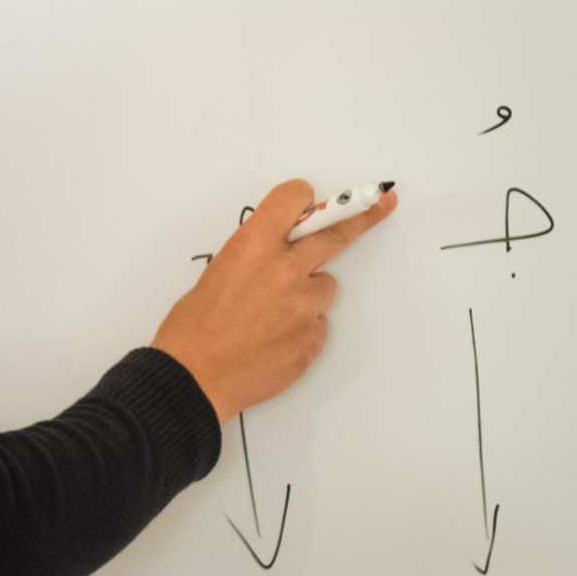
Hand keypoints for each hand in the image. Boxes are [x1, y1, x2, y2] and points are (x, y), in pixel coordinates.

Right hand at [151, 178, 397, 421]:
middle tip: (382, 204)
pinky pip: (317, 323)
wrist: (195, 377)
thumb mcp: (218, 270)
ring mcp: (303, 305)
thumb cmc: (194, 327)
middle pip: (336, 233)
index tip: (312, 201)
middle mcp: (285, 268)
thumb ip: (255, 254)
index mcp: (254, 244)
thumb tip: (279, 252)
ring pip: (326, 286)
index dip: (301, 199)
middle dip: (360, 217)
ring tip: (272, 317)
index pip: (295, 197)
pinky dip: (302, 329)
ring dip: (309, 294)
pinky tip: (273, 341)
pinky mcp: (312, 338)